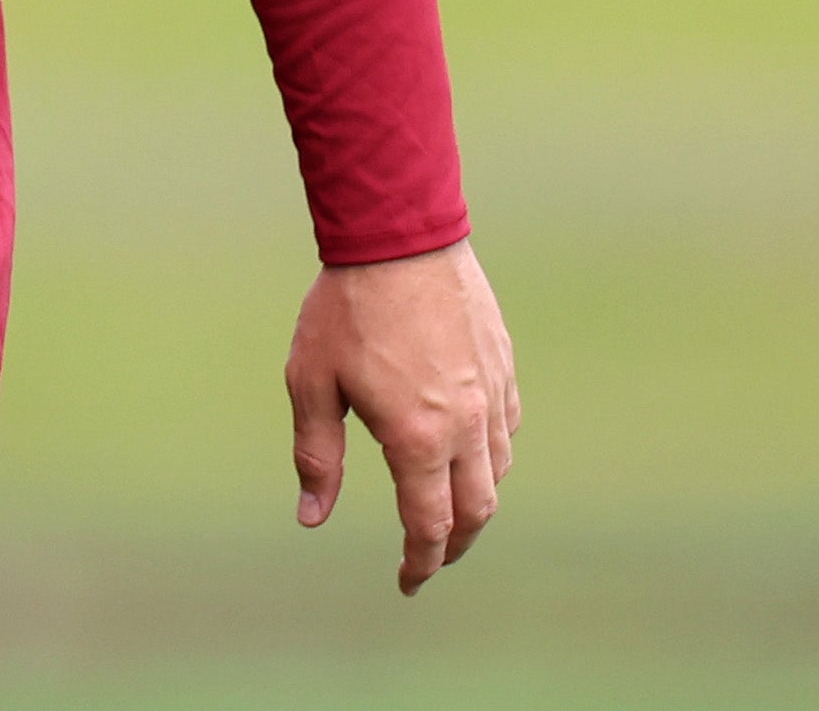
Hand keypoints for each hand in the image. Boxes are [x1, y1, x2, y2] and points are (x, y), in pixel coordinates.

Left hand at [285, 237, 518, 595]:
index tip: (406, 583)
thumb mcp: (311, 382)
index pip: (429, 526)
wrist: (399, 235)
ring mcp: (491, 393)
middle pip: (476, 511)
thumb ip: (315, 454)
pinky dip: (492, 454)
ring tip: (445, 508)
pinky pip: (507, 427)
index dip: (420, 563)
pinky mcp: (502, 365)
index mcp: (418, 437)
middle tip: (429, 559)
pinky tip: (467, 449)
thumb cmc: (346, 309)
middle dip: (453, 545)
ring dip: (475, 501)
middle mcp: (466, 424)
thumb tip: (311, 517)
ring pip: (499, 471)